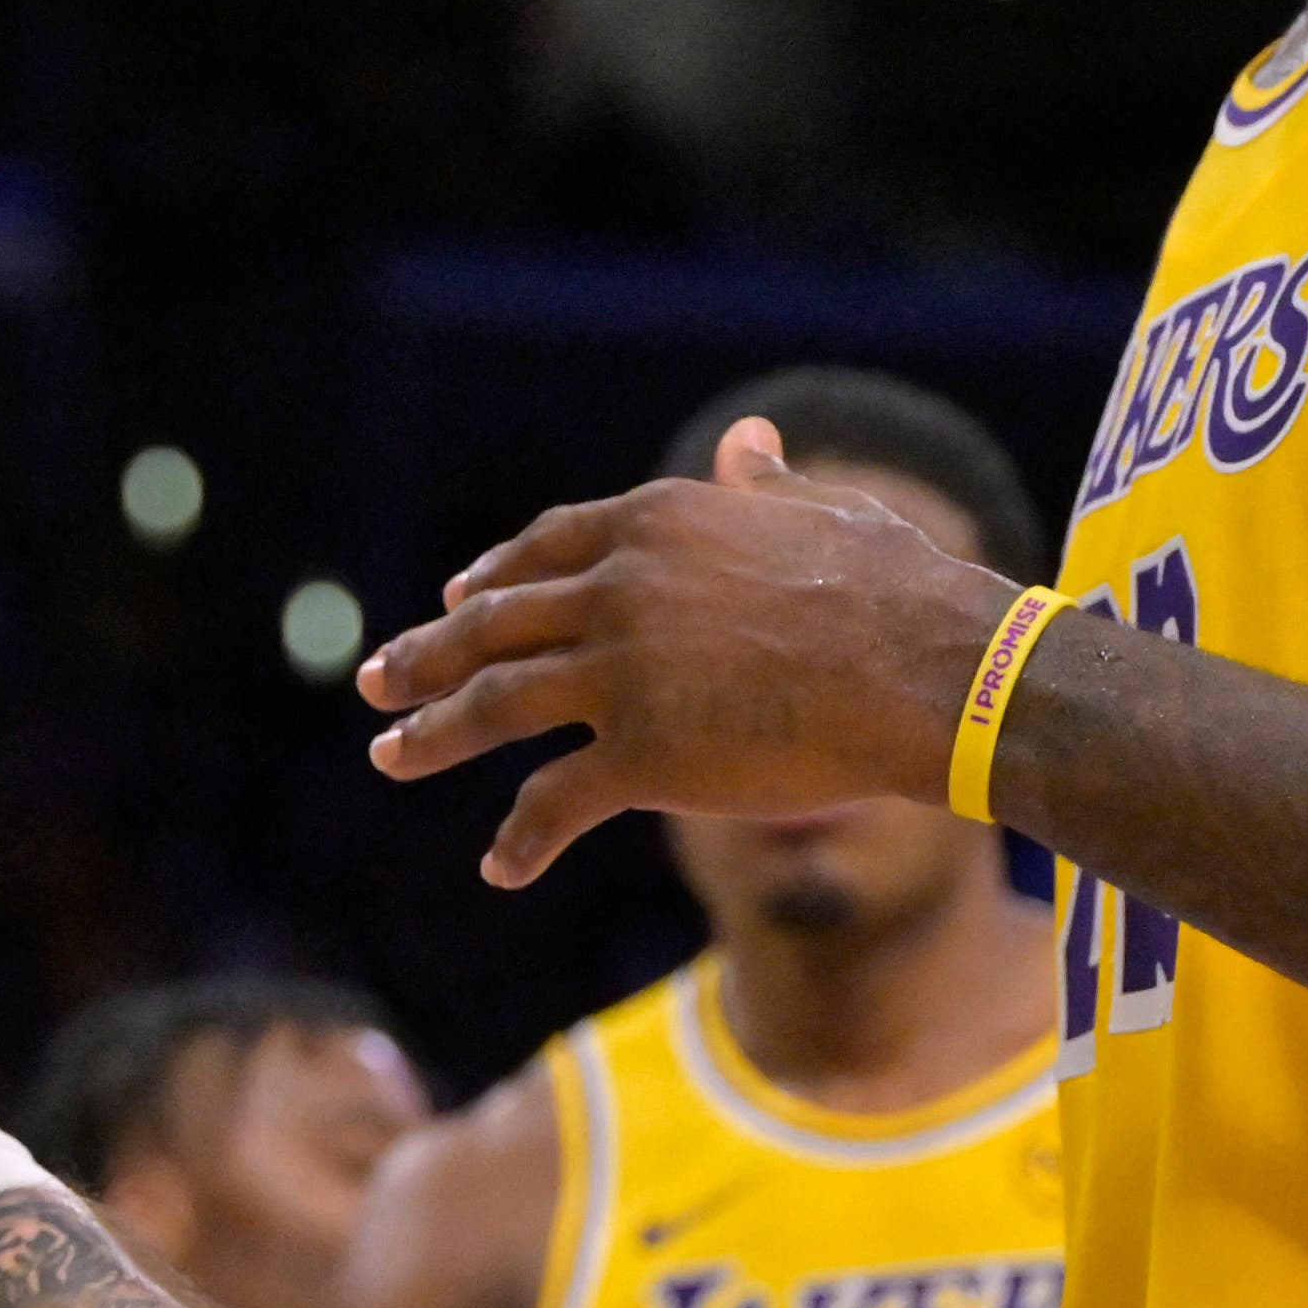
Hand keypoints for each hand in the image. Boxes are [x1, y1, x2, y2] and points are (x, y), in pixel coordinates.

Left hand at [358, 418, 1005, 885]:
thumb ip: (764, 487)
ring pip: (495, 706)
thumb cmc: (897, 588)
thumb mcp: (821, 514)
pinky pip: (555, 802)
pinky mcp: (642, 756)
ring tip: (390, 755)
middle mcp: (618, 589)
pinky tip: (498, 867)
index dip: (492, 579)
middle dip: (427, 653)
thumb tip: (748, 439)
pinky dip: (519, 837)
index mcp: (654, 522)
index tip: (453, 598)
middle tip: (376, 675)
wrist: (931, 671)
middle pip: (495, 624)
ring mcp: (622, 673)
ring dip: (431, 732)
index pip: (544, 550)